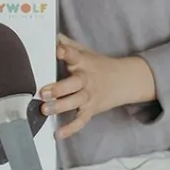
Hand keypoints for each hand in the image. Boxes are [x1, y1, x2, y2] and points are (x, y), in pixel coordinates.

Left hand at [40, 35, 155, 139]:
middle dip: (60, 88)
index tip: (58, 51)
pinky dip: (70, 128)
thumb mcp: (85, 51)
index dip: (67, 52)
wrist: (124, 80)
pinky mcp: (91, 109)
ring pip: (76, 102)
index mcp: (83, 62)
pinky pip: (81, 120)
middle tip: (45, 92)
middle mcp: (86, 79)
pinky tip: (58, 134)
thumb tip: (52, 35)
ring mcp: (89, 96)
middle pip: (75, 83)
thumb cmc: (98, 65)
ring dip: (61, 106)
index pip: (75, 55)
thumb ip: (68, 45)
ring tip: (46, 110)